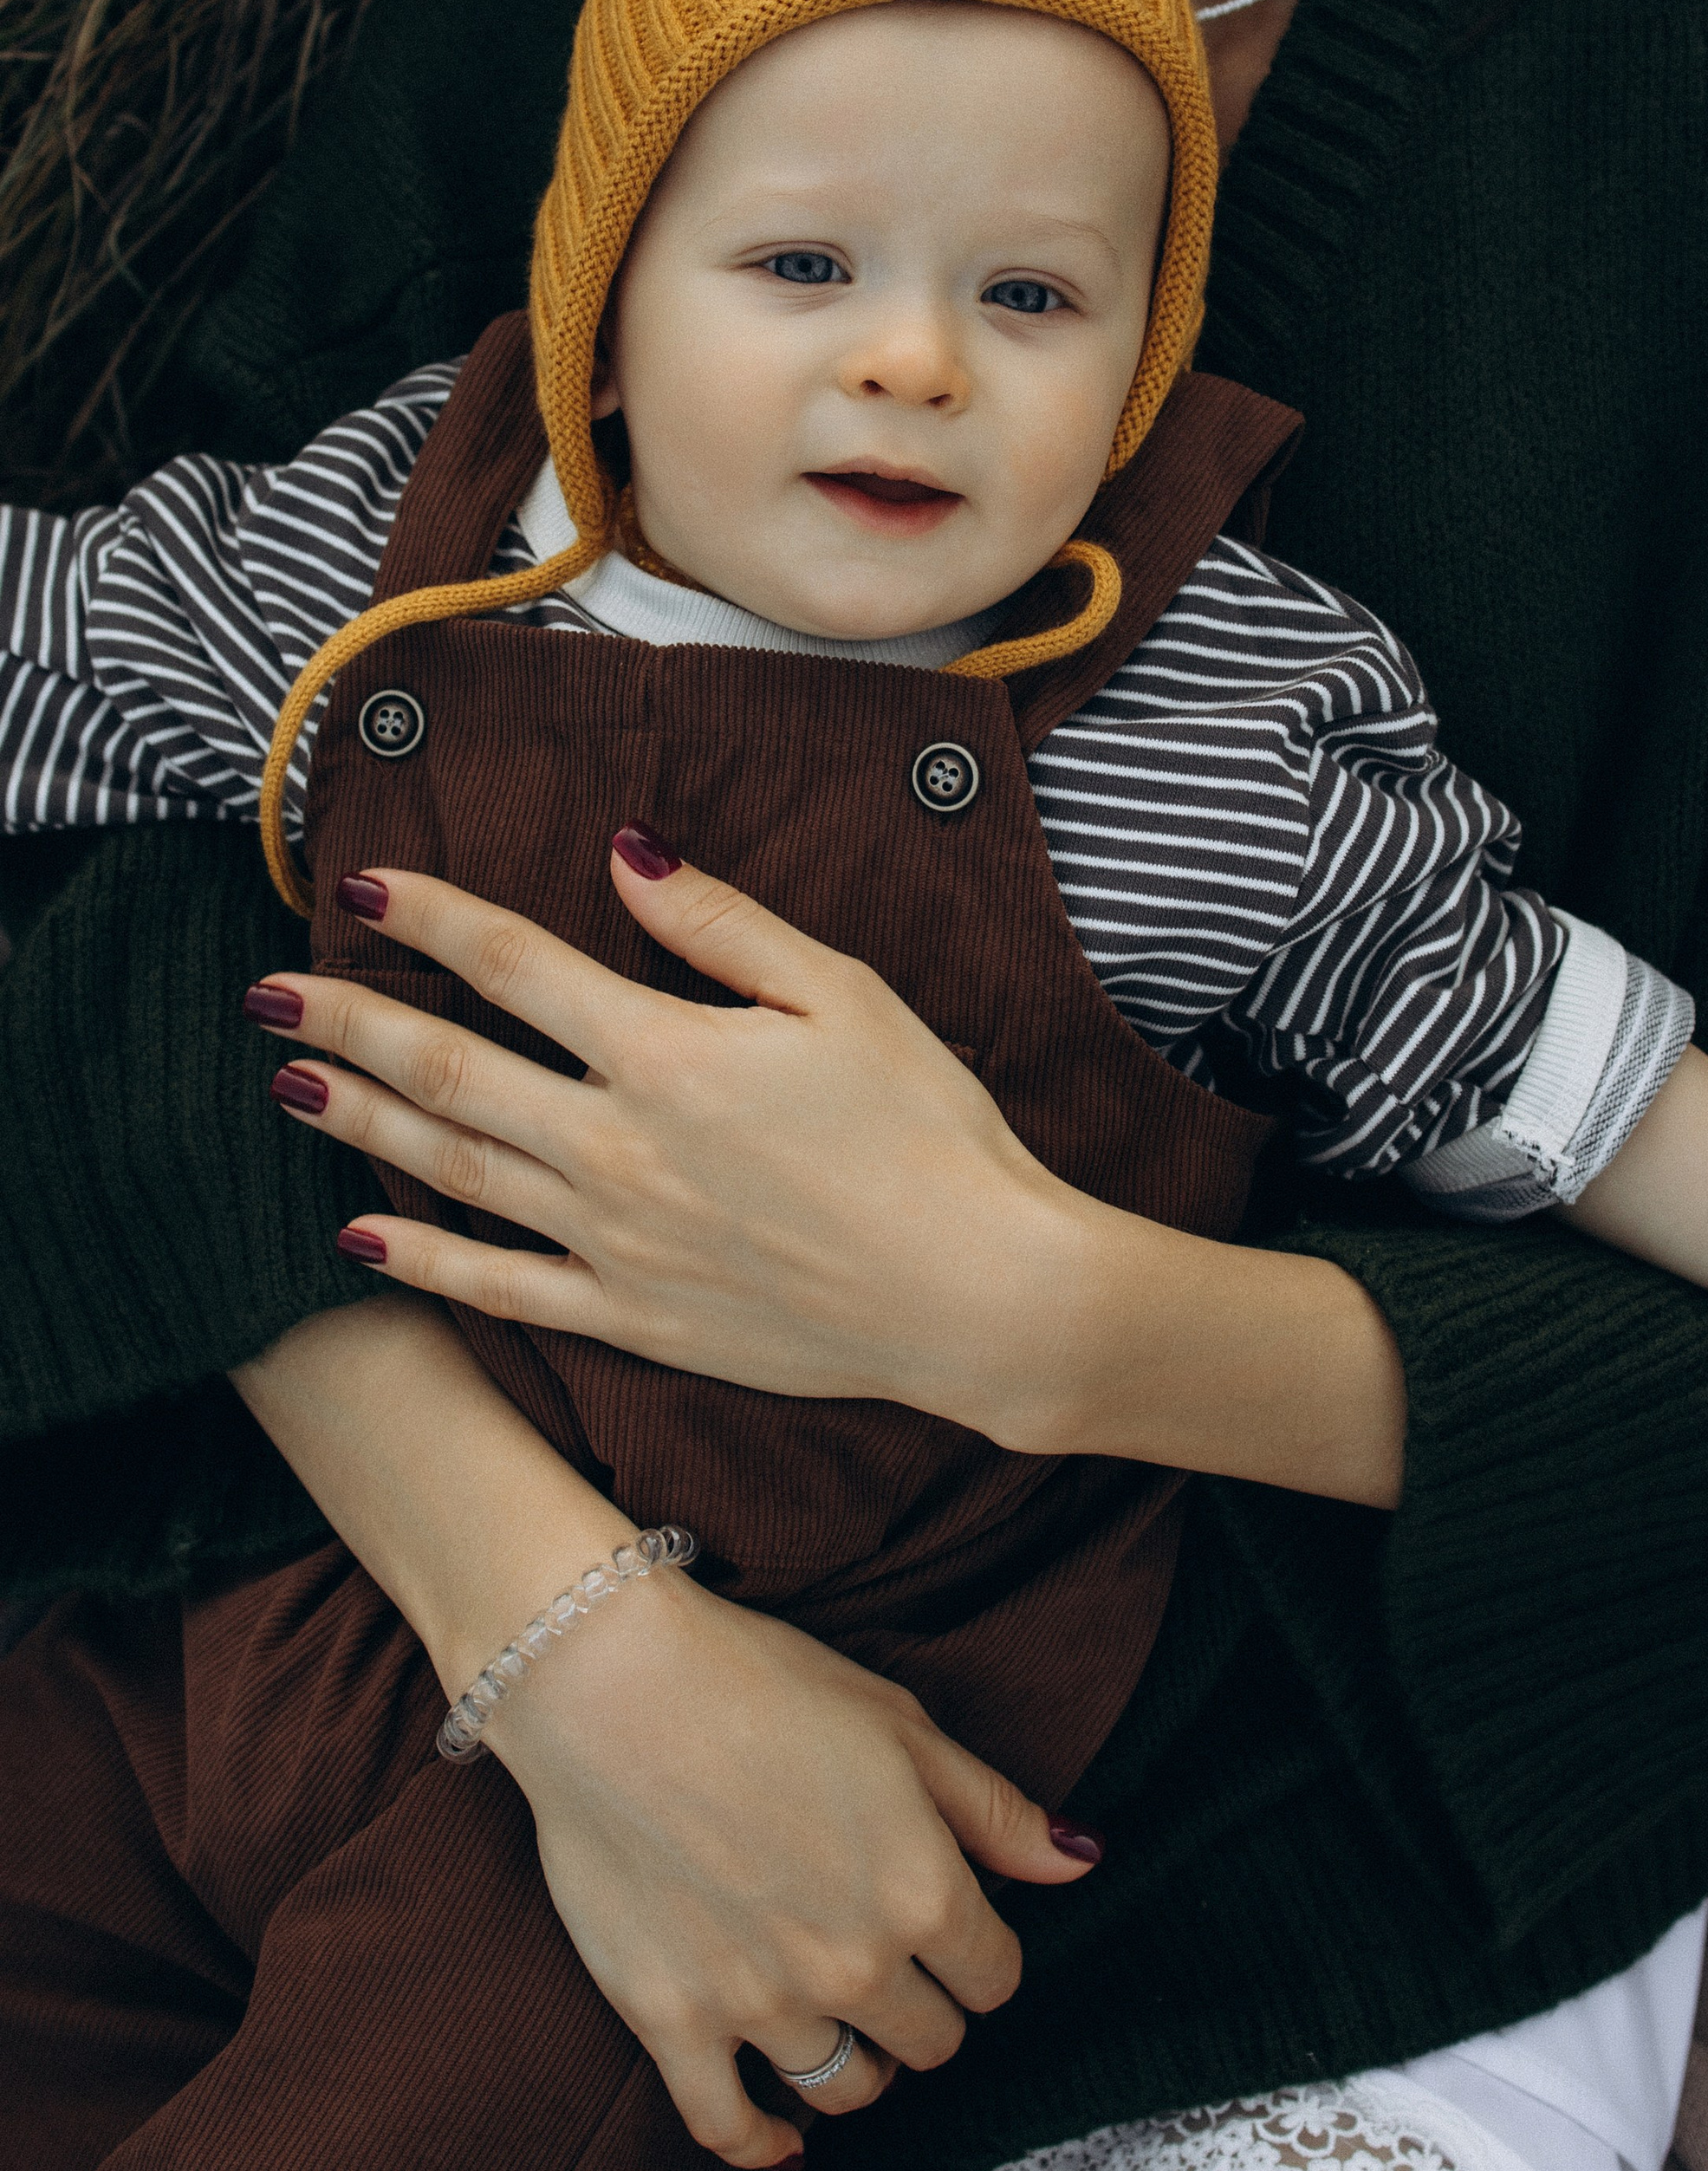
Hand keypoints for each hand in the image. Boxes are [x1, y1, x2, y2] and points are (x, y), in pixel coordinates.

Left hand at [250, 842, 1409, 1503]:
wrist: (976, 1291)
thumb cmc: (927, 1130)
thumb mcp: (841, 996)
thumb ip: (720, 924)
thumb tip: (624, 853)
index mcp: (666, 1052)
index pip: (515, 965)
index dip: (432, 918)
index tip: (364, 888)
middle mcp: (615, 1147)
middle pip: (449, 1070)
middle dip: (348, 1025)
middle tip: (268, 994)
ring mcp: (612, 1242)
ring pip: (451, 1173)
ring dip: (363, 1126)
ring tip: (290, 1089)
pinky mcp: (630, 1317)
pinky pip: (497, 1288)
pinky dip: (422, 1263)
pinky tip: (360, 1240)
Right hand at [480, 1564, 1098, 2170]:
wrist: (616, 1684)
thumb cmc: (763, 1685)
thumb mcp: (903, 1726)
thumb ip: (995, 1812)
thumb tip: (1082, 1862)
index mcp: (922, 1891)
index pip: (995, 1980)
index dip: (982, 1953)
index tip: (954, 1927)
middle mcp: (852, 1964)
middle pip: (930, 2042)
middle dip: (925, 2006)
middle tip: (895, 1963)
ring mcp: (759, 2003)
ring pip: (846, 2089)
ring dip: (858, 2063)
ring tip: (844, 2020)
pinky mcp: (672, 2020)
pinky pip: (727, 2125)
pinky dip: (760, 2143)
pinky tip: (781, 2135)